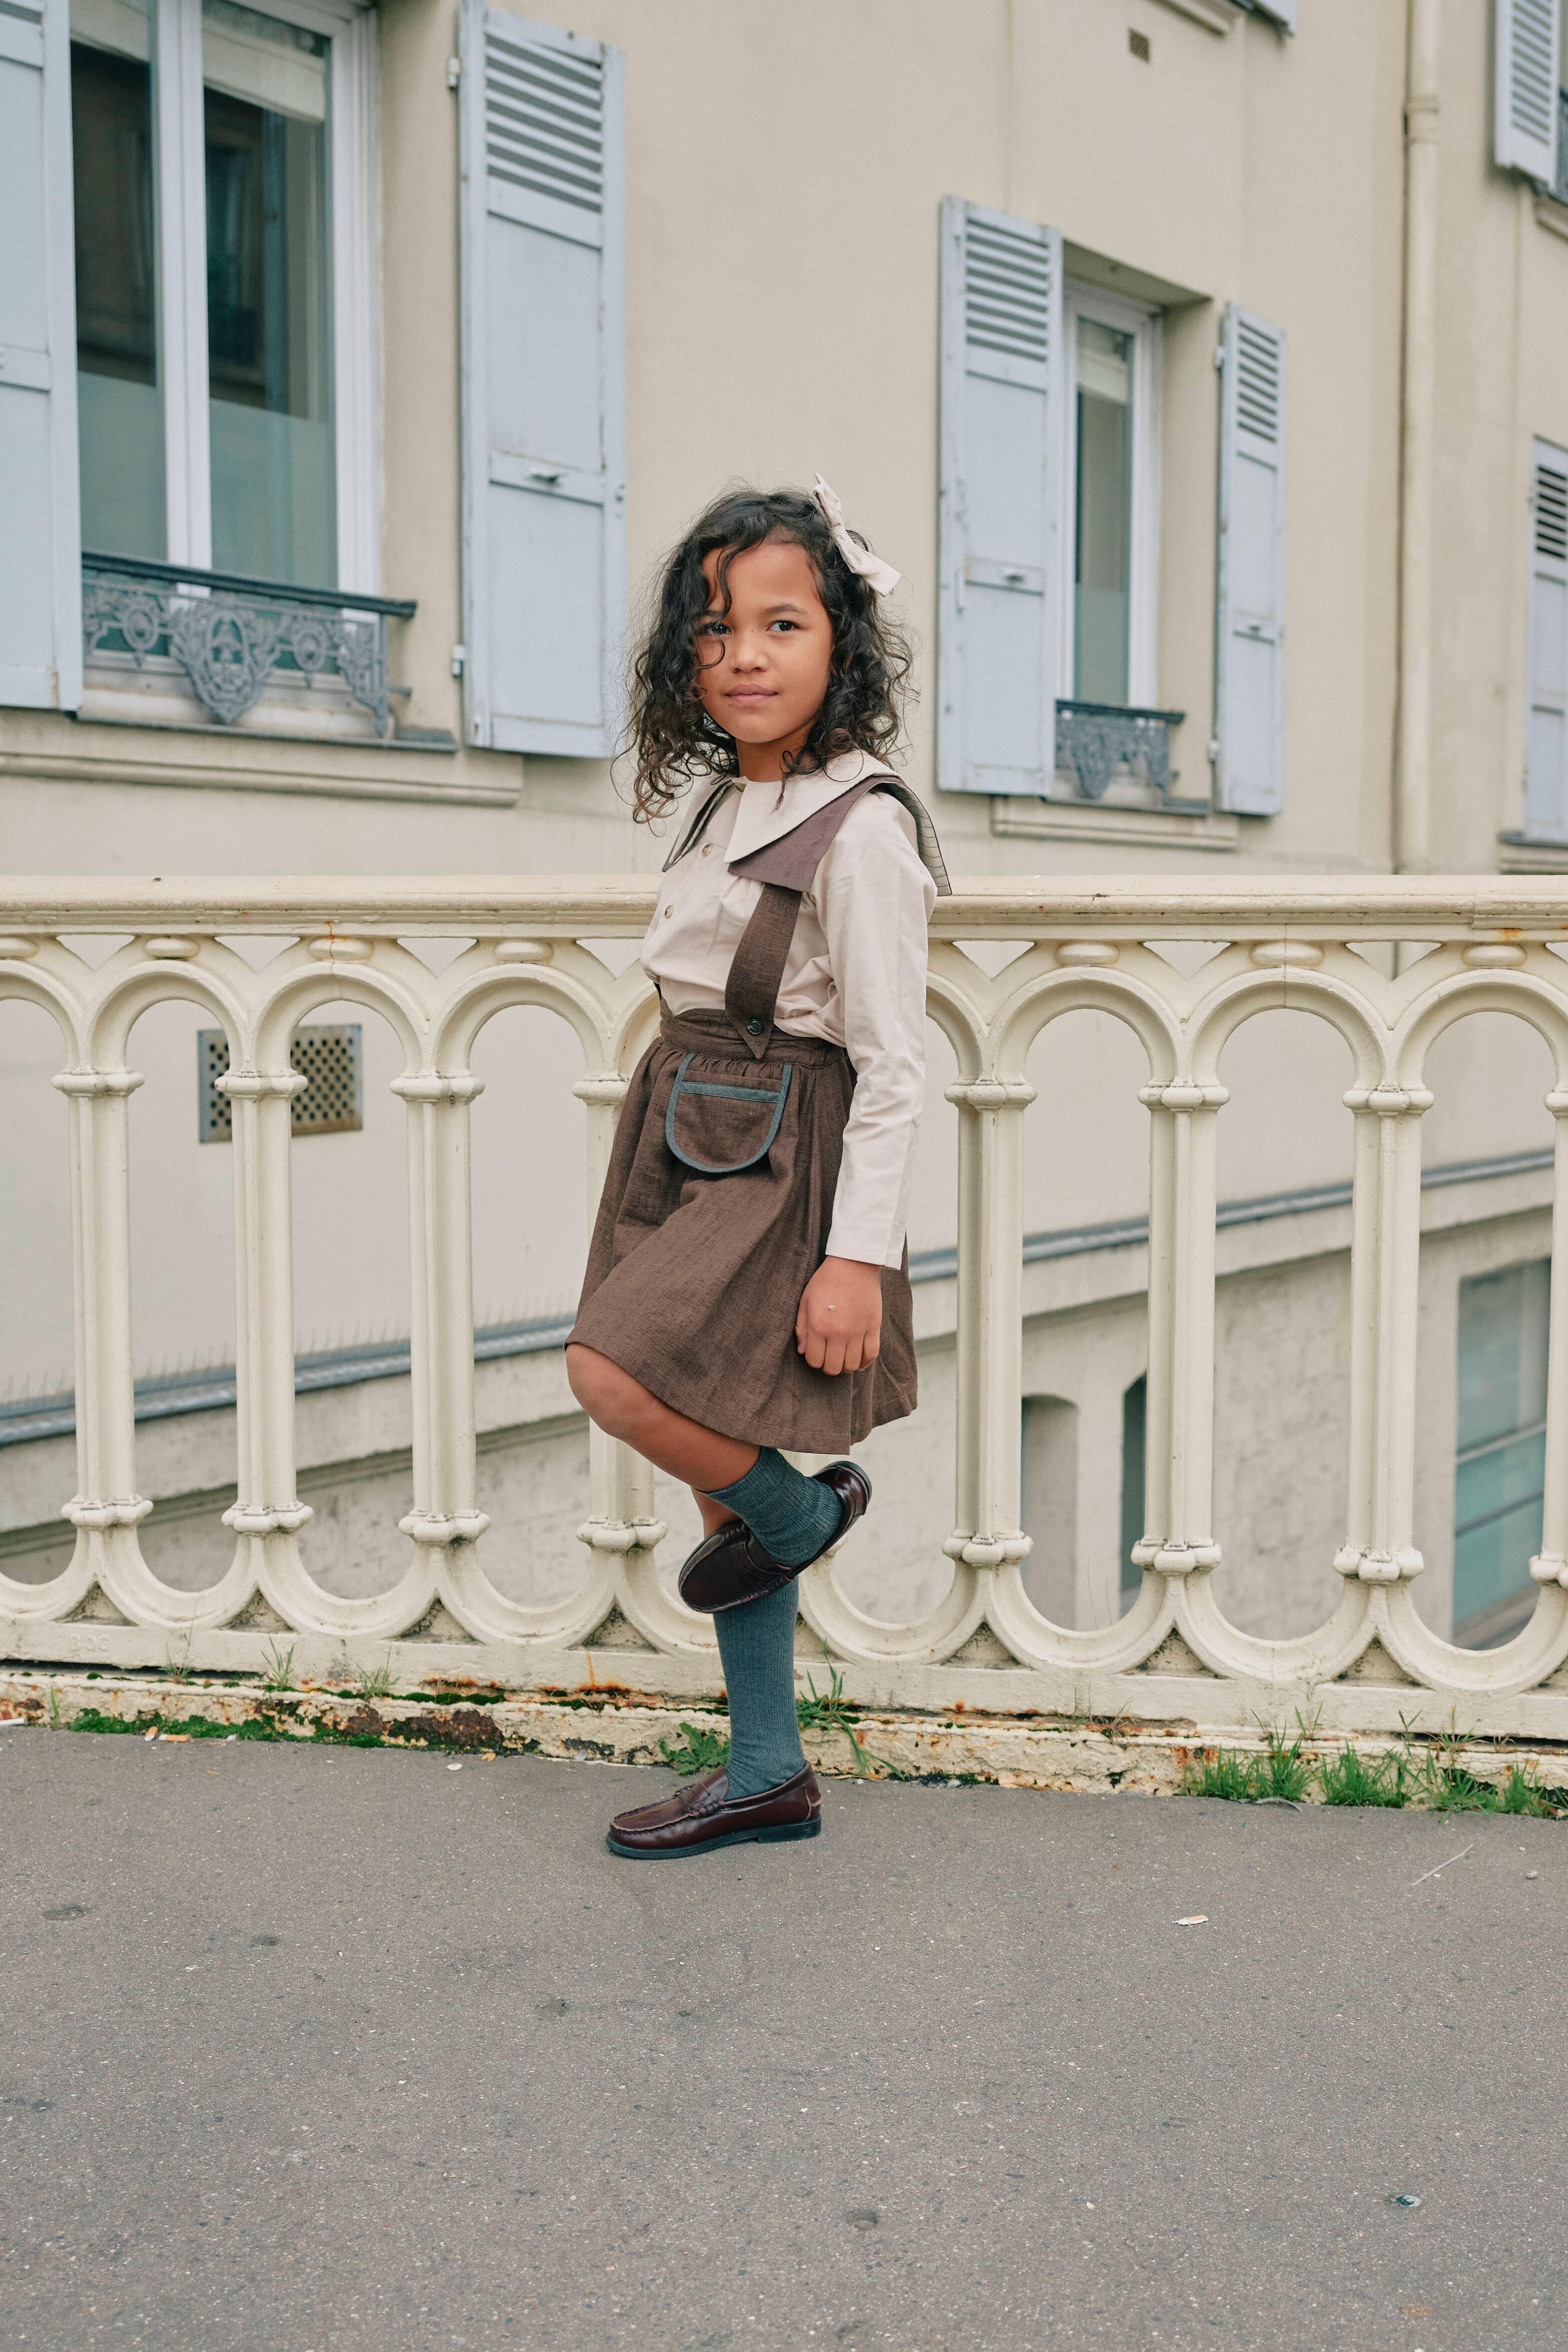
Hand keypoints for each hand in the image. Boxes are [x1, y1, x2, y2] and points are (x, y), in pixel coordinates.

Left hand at [795, 1256, 882, 1376]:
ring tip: (843, 1357)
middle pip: (833, 1367)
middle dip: (828, 1366)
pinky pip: (871, 1354)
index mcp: (818, 1326)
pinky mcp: (874, 1326)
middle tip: (829, 1356)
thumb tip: (802, 1351)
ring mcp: (858, 1331)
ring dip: (845, 1366)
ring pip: (852, 1365)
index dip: (814, 1360)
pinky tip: (858, 1360)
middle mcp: (838, 1332)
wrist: (853, 1264)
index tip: (816, 1353)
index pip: (815, 1360)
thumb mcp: (805, 1301)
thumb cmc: (825, 1281)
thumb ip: (801, 1328)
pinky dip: (864, 1362)